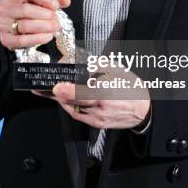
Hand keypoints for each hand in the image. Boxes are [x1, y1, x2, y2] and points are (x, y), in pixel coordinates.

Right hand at [0, 0, 70, 50]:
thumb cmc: (27, 10)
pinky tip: (48, 36)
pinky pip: (22, 40)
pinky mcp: (5, 39)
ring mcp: (2, 24)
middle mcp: (4, 8)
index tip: (56, 4)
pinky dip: (38, 38)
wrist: (14, 26)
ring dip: (45, 27)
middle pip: (26, 9)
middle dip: (46, 15)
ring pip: (25, 25)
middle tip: (56, 18)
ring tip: (55, 27)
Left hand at [32, 62, 150, 129]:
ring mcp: (98, 118)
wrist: (144, 109)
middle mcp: (101, 107)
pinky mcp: (97, 124)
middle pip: (74, 102)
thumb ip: (96, 67)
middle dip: (57, 95)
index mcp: (107, 92)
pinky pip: (78, 116)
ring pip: (73, 109)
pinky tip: (64, 100)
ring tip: (51, 92)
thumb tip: (79, 63)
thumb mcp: (116, 70)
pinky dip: (69, 107)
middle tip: (43, 88)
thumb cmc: (131, 87)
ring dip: (61, 101)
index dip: (68, 91)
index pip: (84, 93)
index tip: (56, 87)